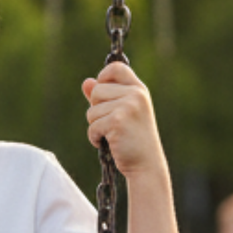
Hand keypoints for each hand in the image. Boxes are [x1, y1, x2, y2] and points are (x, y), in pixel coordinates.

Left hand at [80, 62, 166, 181]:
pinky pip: (93, 125)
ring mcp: (128, 106)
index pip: (116, 67)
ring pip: (92, 110)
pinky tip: (106, 143)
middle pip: (97, 90)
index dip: (103, 77)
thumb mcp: (122, 113)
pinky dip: (95, 137)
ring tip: (110, 135)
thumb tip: (86, 82)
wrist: (146, 165)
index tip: (102, 93)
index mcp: (139, 89)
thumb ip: (105, 97)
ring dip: (95, 126)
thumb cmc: (133, 140)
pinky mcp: (118, 121)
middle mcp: (135, 94)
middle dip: (95, 109)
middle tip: (109, 124)